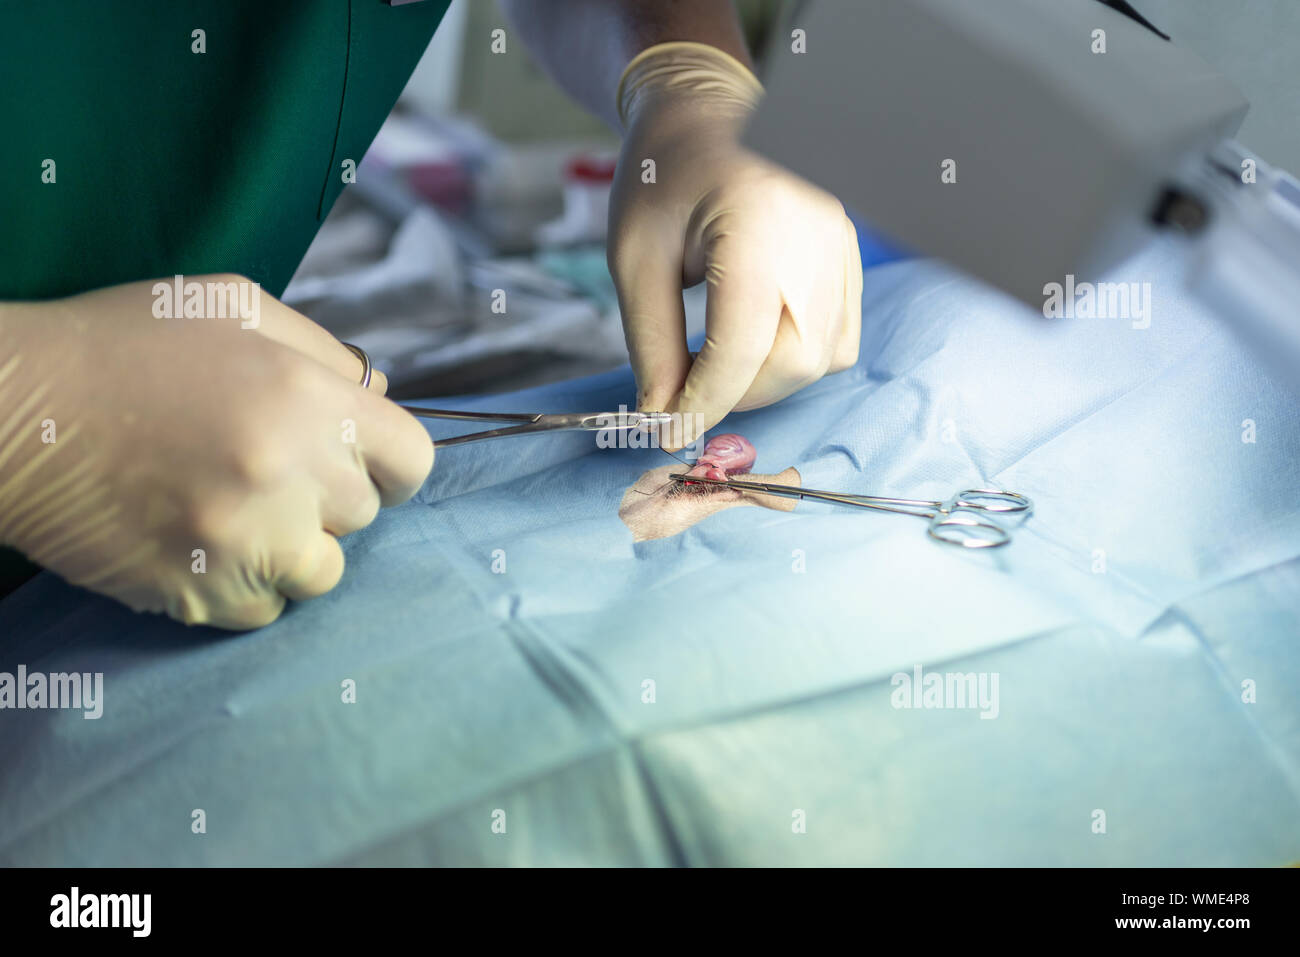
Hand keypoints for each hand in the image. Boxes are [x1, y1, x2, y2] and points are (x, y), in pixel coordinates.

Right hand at [0, 277, 433, 628]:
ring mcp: (245, 543)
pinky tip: (203, 540)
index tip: (358, 460)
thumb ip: (322, 352)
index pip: (412, 461)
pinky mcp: (198, 593)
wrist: (9, 410)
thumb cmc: (123, 344)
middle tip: (267, 468)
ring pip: (322, 572)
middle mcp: (288, 477)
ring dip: (295, 547)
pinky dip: (246, 584)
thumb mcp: (234, 307)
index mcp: (307, 400)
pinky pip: (265, 610)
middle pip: (364, 515)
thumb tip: (380, 396)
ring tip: (236, 508)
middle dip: (329, 495)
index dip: (388, 461)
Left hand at [607, 42, 862, 449]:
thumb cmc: (662, 176)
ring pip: (824, 357)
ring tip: (716, 364)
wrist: (704, 113)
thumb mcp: (635, 258)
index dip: (703, 402)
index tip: (667, 430)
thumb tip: (663, 416)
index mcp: (757, 227)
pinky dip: (798, 358)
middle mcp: (815, 239)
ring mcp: (841, 245)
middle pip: (795, 361)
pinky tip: (754, 343)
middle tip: (687, 391)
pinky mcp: (848, 254)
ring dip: (768, 381)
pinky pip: (839, 336)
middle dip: (738, 394)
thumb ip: (651, 343)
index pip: (742, 347)